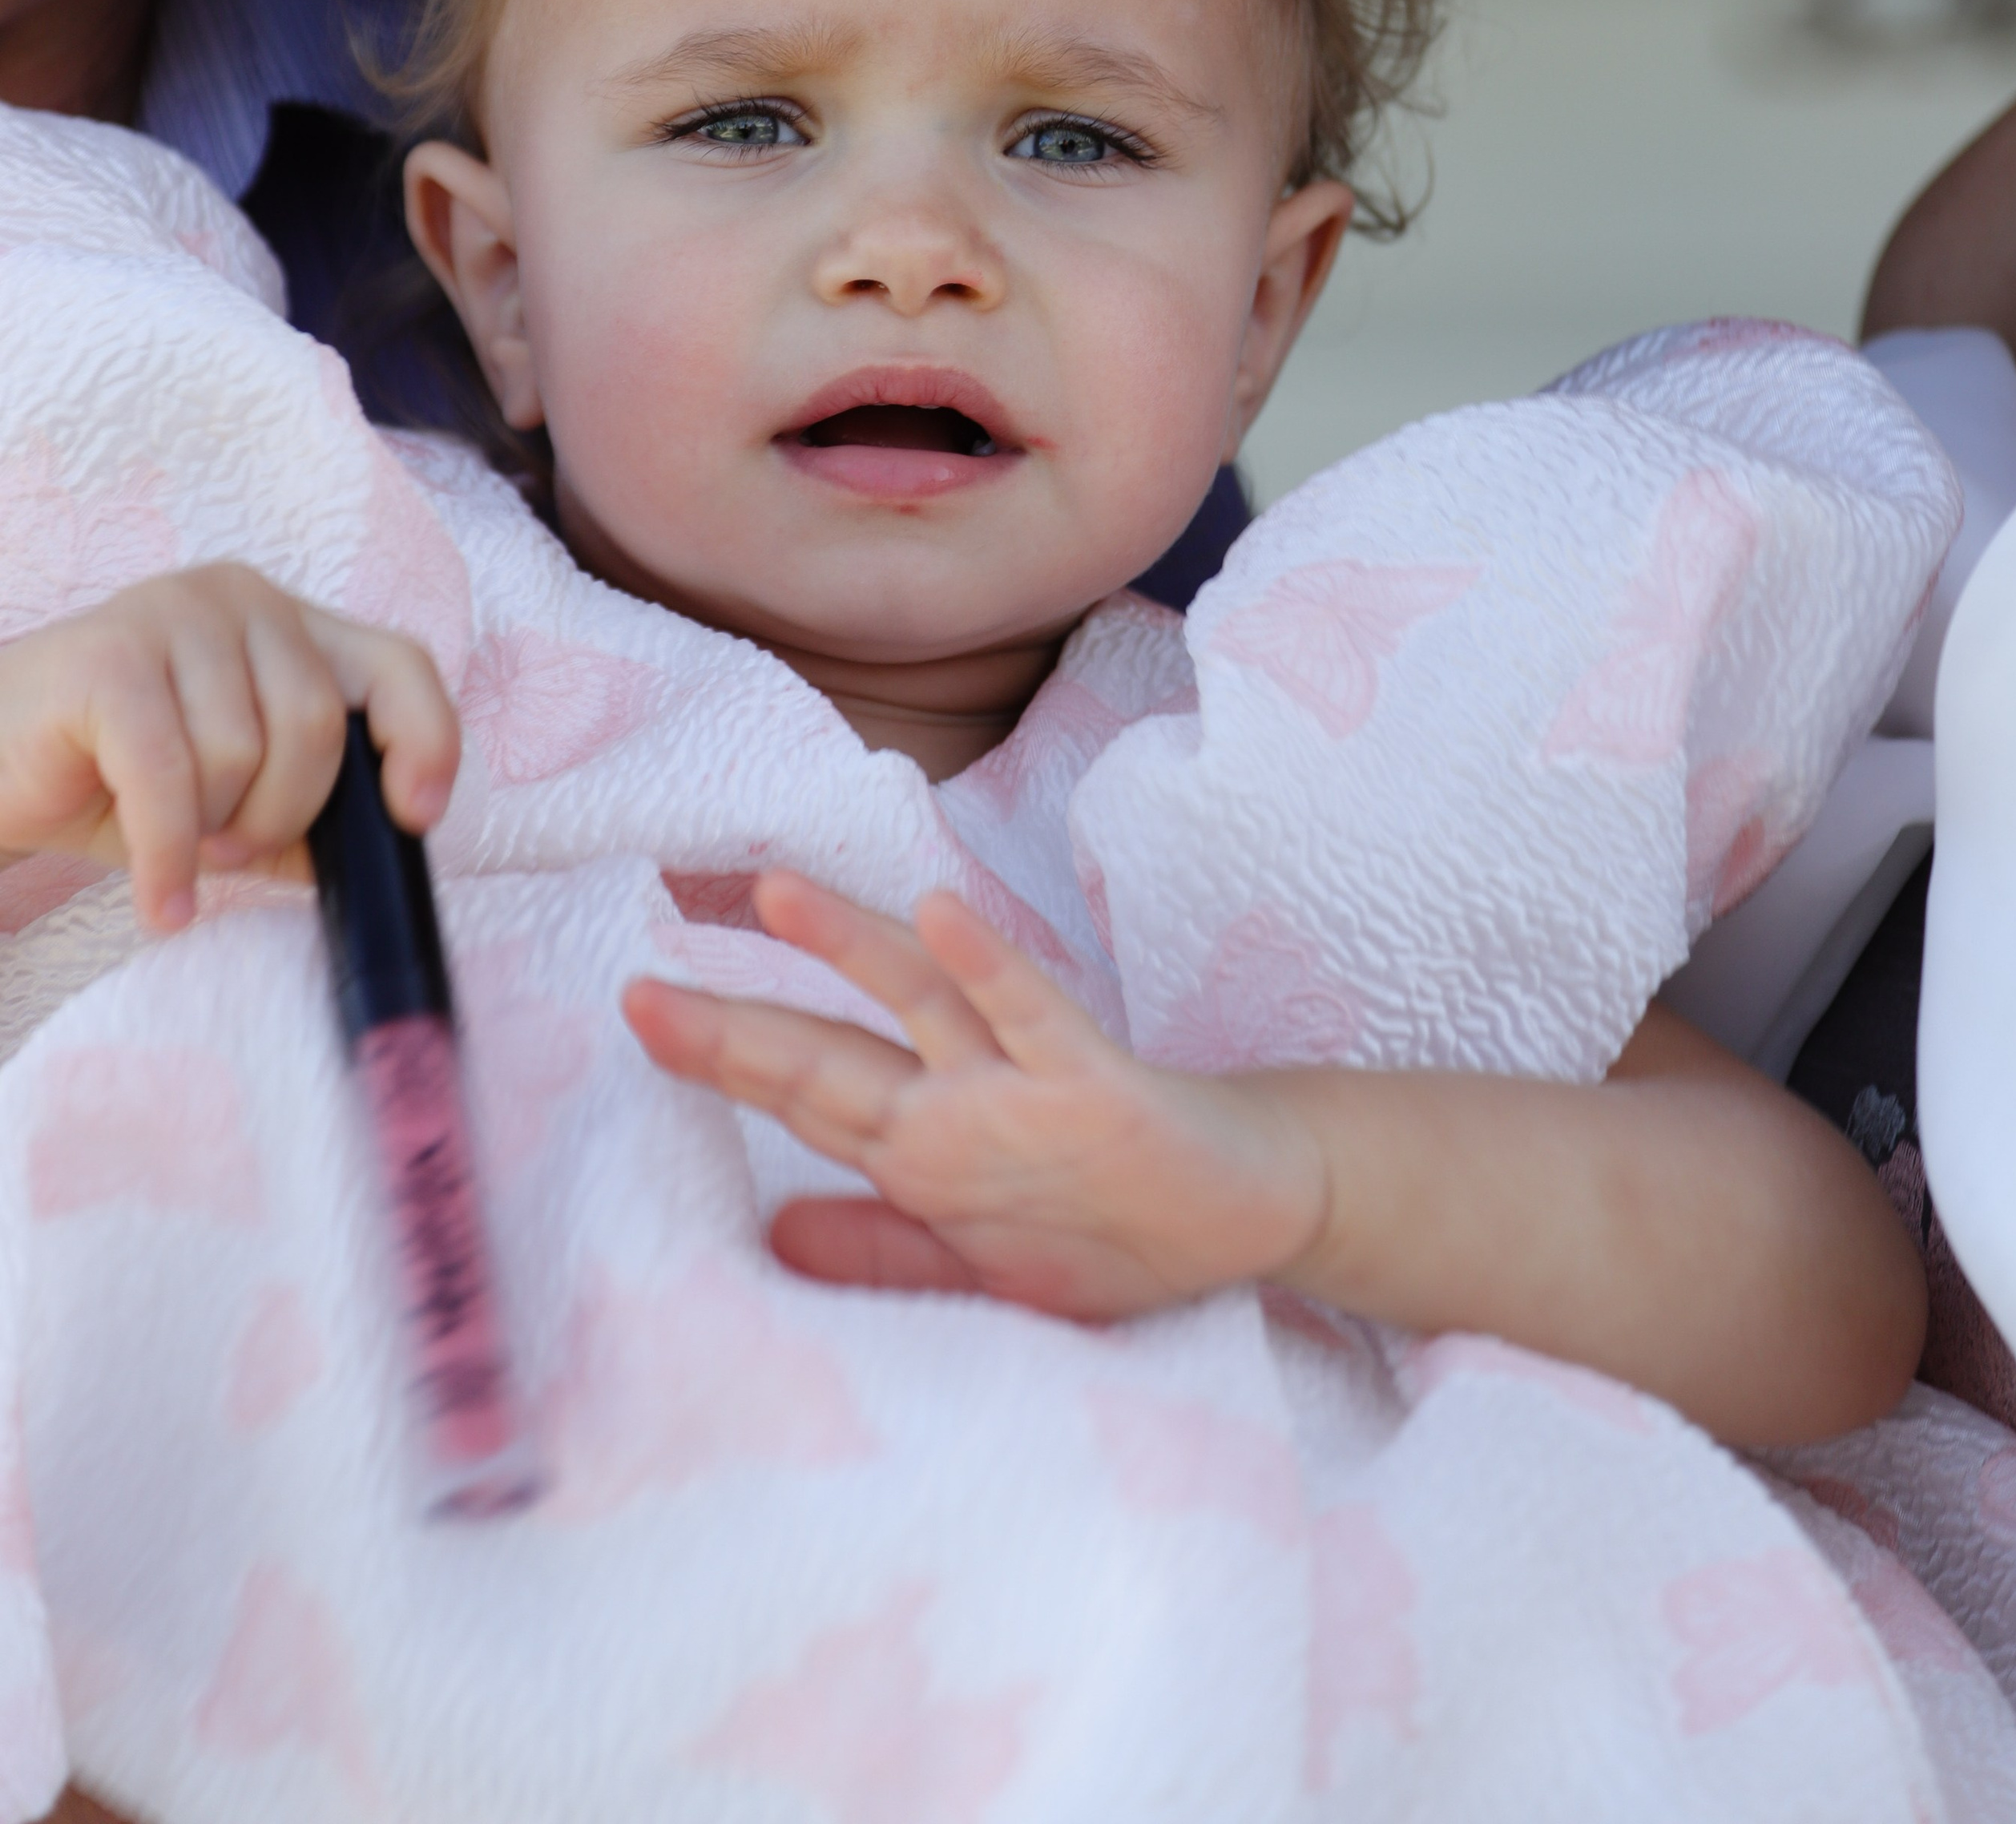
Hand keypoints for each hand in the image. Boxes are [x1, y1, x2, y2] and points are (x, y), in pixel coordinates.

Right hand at [0, 565, 458, 933]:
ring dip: (207, 830)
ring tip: (172, 842)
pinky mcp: (109, 656)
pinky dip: (167, 857)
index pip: (400, 664)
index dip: (427, 740)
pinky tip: (160, 899)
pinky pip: (170, 776)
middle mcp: (239, 598)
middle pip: (320, 724)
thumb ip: (308, 812)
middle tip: (226, 850)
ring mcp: (172, 613)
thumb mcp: (230, 799)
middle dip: (281, 816)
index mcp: (288, 622)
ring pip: (243, 753)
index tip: (414, 818)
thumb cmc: (113, 777)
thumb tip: (383, 843)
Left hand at [622, 872, 1327, 1318]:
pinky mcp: (1092, 1076)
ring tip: (777, 892)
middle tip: (636, 993)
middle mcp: (958, 1098)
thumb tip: (773, 1237)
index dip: (720, 1059)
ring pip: (921, 1004)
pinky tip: (938, 910)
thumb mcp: (979, 1261)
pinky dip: (983, 962)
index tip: (635, 1019)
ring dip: (851, 946)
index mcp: (923, 1145)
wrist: (1241, 1199)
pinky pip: (1029, 1013)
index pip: (800, 1098)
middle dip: (736, 1029)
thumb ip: (880, 1248)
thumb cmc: (1107, 1220)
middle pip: (831, 1058)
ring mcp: (1022, 1081)